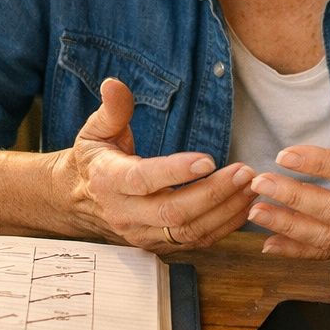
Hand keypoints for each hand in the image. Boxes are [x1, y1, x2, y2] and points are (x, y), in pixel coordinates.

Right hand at [51, 77, 254, 251]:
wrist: (79, 200)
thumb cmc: (94, 160)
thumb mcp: (95, 131)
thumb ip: (111, 110)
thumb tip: (113, 84)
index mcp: (109, 181)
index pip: (143, 180)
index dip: (175, 172)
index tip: (207, 160)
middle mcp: (125, 213)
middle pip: (173, 211)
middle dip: (213, 193)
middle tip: (243, 172)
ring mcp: (142, 234)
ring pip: (188, 230)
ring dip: (225, 211)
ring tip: (251, 188)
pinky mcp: (157, 245)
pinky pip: (194, 242)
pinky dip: (223, 227)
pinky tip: (243, 207)